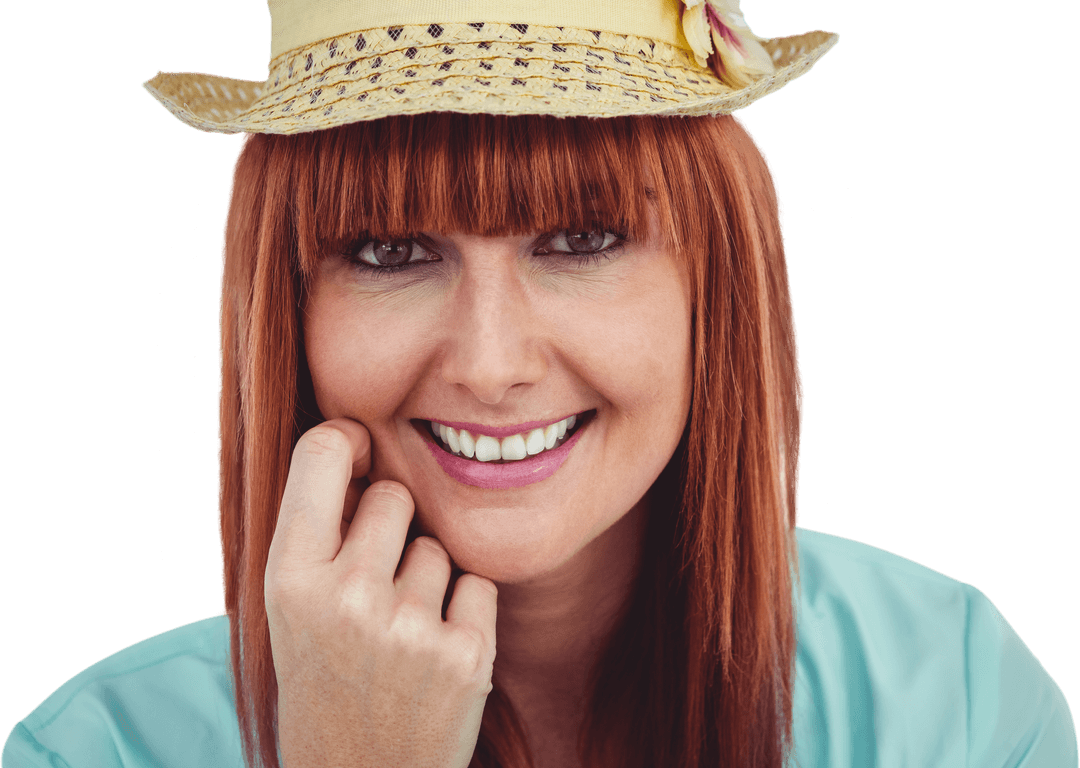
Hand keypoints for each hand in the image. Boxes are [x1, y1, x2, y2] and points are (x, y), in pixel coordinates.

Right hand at [265, 418, 498, 767]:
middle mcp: (346, 596)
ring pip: (437, 546)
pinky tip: (432, 654)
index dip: (347, 441)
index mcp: (288, 578)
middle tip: (373, 586)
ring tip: (398, 635)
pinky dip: (463, 611)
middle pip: (393, 496)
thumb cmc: (323, 684)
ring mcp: (409, 626)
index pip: (320, 452)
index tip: (359, 453)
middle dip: (390, 527)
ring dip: (426, 579)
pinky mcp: (464, 654)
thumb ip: (317, 534)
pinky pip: (476, 584)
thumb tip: (362, 446)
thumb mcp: (289, 611)